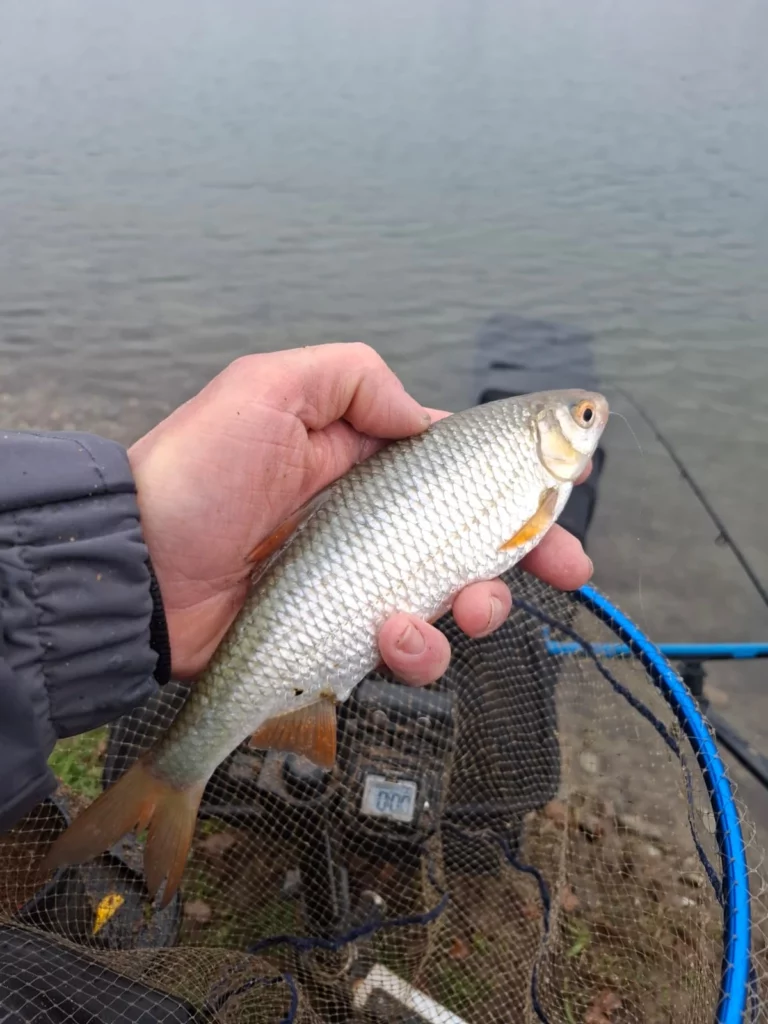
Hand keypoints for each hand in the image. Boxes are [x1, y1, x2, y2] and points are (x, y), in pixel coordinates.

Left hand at [128, 343, 592, 683]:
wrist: (137, 571)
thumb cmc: (194, 474)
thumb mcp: (267, 389)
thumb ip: (352, 378)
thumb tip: (423, 416)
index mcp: (364, 461)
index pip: (458, 465)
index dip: (518, 476)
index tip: (569, 485)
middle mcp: (372, 523)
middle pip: (475, 539)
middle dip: (531, 553)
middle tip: (570, 566)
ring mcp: (362, 585)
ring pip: (454, 602)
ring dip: (479, 608)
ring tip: (462, 608)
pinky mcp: (343, 639)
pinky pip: (407, 650)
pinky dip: (416, 648)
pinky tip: (389, 634)